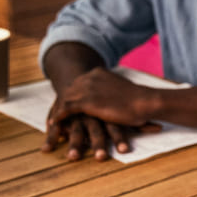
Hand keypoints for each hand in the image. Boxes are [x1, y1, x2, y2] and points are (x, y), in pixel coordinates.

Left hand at [42, 68, 162, 160]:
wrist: (145, 102)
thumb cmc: (139, 100)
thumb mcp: (122, 91)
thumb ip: (112, 91)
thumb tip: (112, 98)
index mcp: (99, 73)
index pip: (79, 83)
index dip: (71, 94)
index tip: (65, 103)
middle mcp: (90, 77)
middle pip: (69, 89)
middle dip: (61, 102)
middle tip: (54, 114)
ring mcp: (87, 88)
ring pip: (65, 99)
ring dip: (57, 111)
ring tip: (52, 122)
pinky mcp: (87, 101)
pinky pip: (66, 108)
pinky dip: (59, 116)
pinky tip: (54, 124)